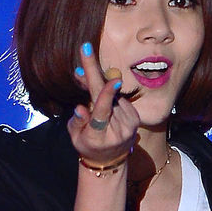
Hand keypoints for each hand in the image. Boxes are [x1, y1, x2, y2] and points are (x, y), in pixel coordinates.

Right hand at [67, 43, 138, 165]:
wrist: (111, 161)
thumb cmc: (87, 145)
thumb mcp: (75, 137)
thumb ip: (77, 121)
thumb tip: (81, 107)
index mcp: (97, 137)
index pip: (103, 113)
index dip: (108, 95)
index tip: (115, 80)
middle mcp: (117, 131)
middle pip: (106, 97)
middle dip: (94, 73)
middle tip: (86, 49)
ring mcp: (129, 126)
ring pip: (113, 96)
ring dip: (101, 86)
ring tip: (86, 78)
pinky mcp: (135, 119)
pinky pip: (120, 99)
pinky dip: (111, 95)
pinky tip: (106, 101)